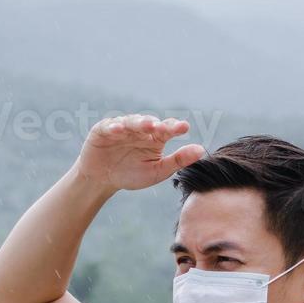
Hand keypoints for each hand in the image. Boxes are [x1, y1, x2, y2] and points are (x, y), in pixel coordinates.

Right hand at [74, 115, 206, 193]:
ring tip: (147, 126)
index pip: (167, 129)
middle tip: (163, 128)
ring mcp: (121, 128)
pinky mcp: (103, 130)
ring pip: (131, 122)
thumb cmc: (131, 175)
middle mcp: (139, 129)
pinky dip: (114, 127)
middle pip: (149, 123)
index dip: (175, 127)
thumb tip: (201, 150)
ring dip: (139, 123)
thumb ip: (178, 160)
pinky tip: (119, 130)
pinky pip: (109, 126)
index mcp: (154, 138)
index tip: (184, 127)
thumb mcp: (157, 171)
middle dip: (156, 124)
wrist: (102, 180)